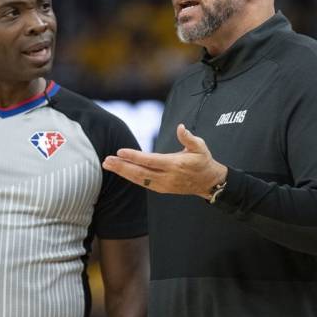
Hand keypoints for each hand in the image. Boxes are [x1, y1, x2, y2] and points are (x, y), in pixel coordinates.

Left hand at [102, 124, 226, 198]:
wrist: (209, 182)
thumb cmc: (203, 161)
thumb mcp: (200, 147)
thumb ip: (189, 138)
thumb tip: (181, 127)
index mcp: (175, 164)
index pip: (150, 160)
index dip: (134, 156)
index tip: (120, 151)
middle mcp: (167, 177)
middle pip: (140, 172)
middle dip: (122, 167)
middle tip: (107, 161)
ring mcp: (163, 185)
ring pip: (139, 179)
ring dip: (122, 172)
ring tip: (108, 165)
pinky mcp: (161, 189)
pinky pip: (143, 183)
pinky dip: (130, 177)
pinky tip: (120, 171)